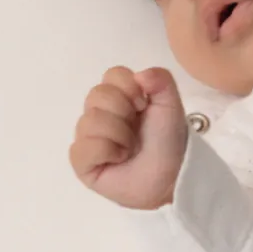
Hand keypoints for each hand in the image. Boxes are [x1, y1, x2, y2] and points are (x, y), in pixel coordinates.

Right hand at [69, 66, 188, 209]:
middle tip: (137, 130)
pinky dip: (107, 152)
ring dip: (119, 135)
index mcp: (121, 97)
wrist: (170, 177)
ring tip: (131, 148)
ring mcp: (88, 136)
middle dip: (123, 112)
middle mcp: (101, 113)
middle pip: (97, 94)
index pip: (112, 75)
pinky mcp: (81, 160)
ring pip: (89, 120)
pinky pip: (83, 146)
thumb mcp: (171, 105)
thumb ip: (161, 80)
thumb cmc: (168, 141)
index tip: (144, 105)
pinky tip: (118, 160)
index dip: (128, 87)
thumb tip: (140, 74)